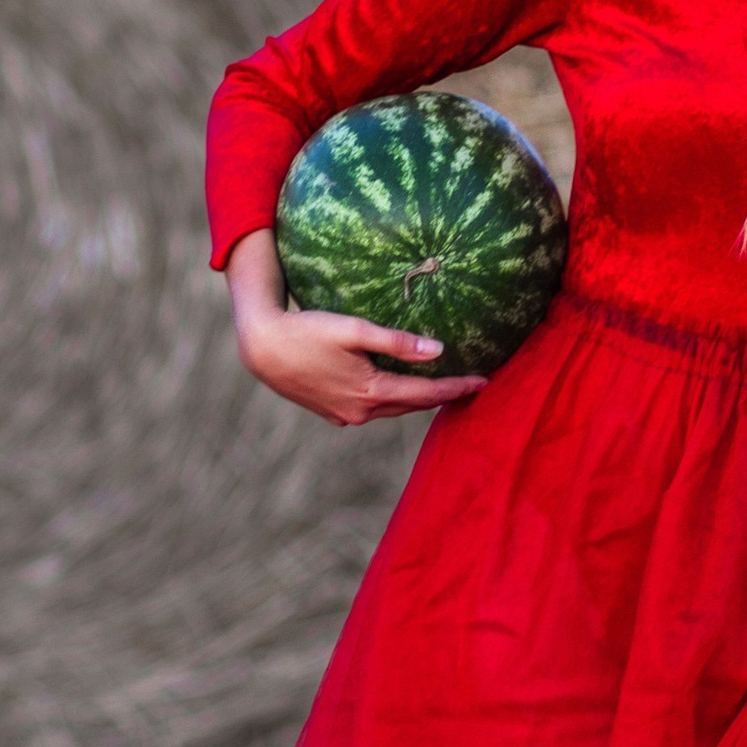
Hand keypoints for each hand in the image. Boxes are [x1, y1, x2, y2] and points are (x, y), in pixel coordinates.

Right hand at [241, 305, 489, 424]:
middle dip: (442, 395)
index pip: (427, 393)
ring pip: (393, 408)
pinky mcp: (332, 413)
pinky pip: (373, 409)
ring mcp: (346, 416)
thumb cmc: (307, 331)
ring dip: (417, 400)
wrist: (262, 349)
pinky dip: (392, 400)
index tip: (484, 382)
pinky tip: (398, 390)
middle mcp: (362, 411)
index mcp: (372, 392)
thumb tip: (439, 350)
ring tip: (441, 388)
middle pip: (413, 405)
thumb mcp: (354, 330)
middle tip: (471, 385)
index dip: (457, 387)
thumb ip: (398, 341)